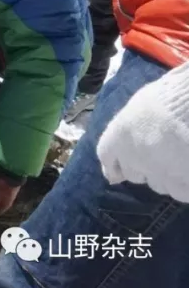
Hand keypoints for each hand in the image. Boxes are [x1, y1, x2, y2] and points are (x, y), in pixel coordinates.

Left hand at [97, 62, 188, 201]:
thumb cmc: (170, 95)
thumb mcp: (142, 104)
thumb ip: (130, 125)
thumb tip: (125, 140)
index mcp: (119, 135)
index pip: (107, 157)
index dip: (113, 166)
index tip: (117, 173)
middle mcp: (134, 157)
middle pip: (134, 175)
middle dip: (146, 169)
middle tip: (163, 157)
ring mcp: (159, 172)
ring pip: (160, 186)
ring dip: (168, 178)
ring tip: (181, 161)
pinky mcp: (182, 181)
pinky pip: (182, 192)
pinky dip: (185, 185)